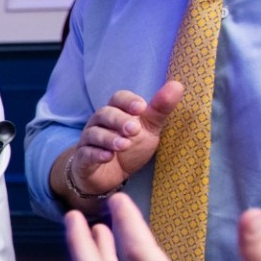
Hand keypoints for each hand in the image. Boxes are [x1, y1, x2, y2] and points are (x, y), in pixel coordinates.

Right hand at [58, 81, 182, 202]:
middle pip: (104, 113)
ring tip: (124, 145)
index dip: (128, 101)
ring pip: (94, 134)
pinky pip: (86, 153)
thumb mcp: (148, 129)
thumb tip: (177, 85)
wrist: (107, 175)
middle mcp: (100, 124)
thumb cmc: (129, 147)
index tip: (142, 108)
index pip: (118, 98)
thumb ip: (160, 109)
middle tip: (134, 130)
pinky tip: (108, 157)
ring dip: (109, 138)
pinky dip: (96, 154)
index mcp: (117, 112)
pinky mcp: (83, 160)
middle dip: (119, 120)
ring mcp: (89, 141)